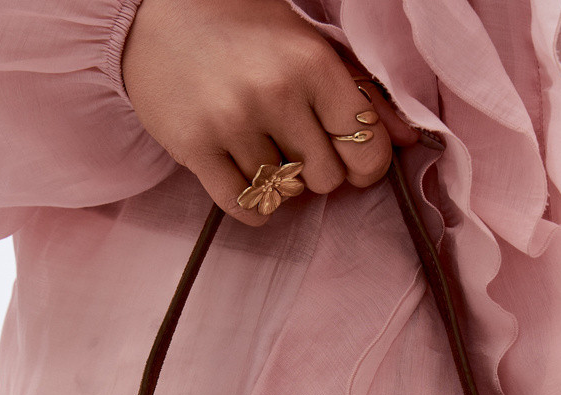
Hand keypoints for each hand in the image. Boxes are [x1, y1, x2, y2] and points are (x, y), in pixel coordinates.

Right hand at [120, 0, 417, 225]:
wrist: (152, 12)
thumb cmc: (242, 26)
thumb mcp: (307, 43)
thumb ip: (360, 91)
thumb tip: (408, 141)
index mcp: (312, 63)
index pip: (365, 148)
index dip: (363, 166)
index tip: (348, 160)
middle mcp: (275, 93)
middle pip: (325, 180)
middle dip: (316, 172)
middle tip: (296, 149)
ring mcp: (231, 123)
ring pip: (283, 194)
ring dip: (279, 184)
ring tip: (263, 151)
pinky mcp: (194, 148)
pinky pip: (243, 206)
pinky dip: (254, 209)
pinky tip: (250, 187)